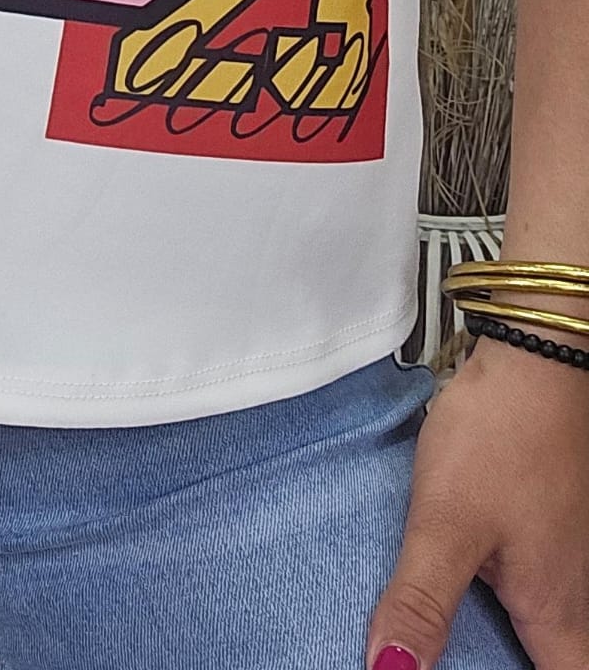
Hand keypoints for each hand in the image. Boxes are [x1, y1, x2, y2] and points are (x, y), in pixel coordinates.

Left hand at [366, 337, 588, 668]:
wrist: (535, 356)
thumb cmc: (501, 434)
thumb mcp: (446, 522)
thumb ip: (422, 602)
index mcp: (557, 612)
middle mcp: (575, 594)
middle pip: (555, 657)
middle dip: (508, 662)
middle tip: (441, 658)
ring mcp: (568, 557)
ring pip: (545, 622)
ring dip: (506, 635)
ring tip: (447, 633)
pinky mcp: (550, 525)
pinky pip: (533, 582)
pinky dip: (501, 595)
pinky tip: (464, 582)